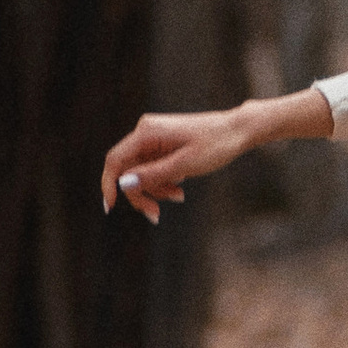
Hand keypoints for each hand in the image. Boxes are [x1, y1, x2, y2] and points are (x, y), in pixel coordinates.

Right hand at [101, 106, 259, 220]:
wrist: (238, 131)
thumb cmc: (215, 145)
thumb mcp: (185, 165)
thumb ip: (153, 175)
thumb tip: (123, 183)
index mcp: (147, 132)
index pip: (115, 160)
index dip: (109, 185)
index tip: (110, 208)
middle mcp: (146, 132)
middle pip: (128, 171)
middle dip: (141, 194)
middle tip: (156, 216)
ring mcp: (154, 139)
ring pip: (141, 173)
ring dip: (156, 190)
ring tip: (180, 196)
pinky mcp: (163, 146)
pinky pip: (153, 169)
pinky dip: (163, 182)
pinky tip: (181, 185)